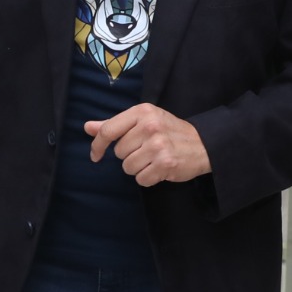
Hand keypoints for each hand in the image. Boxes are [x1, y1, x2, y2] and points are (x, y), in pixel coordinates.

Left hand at [85, 104, 210, 186]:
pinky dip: (148, 178)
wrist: (203, 144)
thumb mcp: (143, 120)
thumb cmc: (169, 131)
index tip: (95, 155)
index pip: (108, 130)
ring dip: (138, 168)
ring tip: (153, 159)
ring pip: (128, 167)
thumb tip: (88, 127)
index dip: (97, 145)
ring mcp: (158, 145)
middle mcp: (150, 126)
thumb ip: (115, 124)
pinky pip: (141, 179)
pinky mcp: (165, 164)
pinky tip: (159, 168)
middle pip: (119, 152)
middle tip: (146, 150)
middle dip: (129, 155)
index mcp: (142, 112)